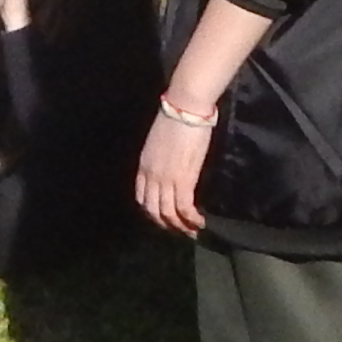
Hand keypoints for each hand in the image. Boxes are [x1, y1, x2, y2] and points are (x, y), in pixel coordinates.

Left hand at [135, 109, 210, 237]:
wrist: (185, 109)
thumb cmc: (174, 119)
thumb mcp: (157, 142)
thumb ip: (158, 158)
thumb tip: (168, 167)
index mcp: (143, 166)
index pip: (142, 197)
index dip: (151, 211)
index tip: (163, 218)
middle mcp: (151, 176)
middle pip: (152, 210)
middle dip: (165, 224)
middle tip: (179, 230)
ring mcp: (166, 179)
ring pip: (168, 213)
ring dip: (180, 227)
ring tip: (192, 232)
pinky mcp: (184, 179)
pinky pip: (184, 208)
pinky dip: (192, 219)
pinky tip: (200, 222)